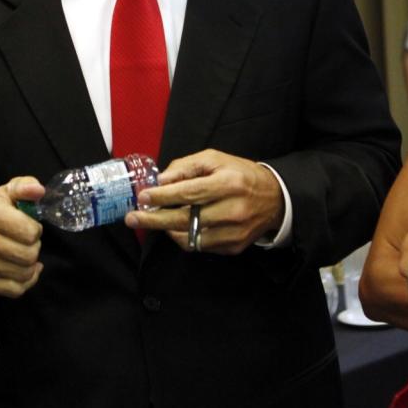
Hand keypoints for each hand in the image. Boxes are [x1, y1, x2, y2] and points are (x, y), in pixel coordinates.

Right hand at [0, 176, 44, 297]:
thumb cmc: (0, 209)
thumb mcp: (12, 190)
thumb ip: (26, 186)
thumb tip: (38, 190)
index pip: (31, 233)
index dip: (36, 230)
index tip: (30, 226)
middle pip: (28, 255)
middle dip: (35, 248)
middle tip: (27, 241)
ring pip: (23, 274)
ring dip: (30, 265)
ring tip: (23, 253)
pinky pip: (14, 290)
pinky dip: (24, 282)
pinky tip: (21, 270)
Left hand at [126, 149, 282, 254]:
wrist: (275, 199)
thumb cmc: (241, 175)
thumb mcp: (217, 159)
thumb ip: (187, 166)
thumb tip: (161, 181)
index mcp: (229, 183)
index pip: (189, 193)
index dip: (162, 196)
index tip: (142, 197)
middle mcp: (233, 210)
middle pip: (185, 219)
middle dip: (154, 219)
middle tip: (132, 218)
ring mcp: (234, 232)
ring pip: (190, 237)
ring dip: (167, 230)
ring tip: (154, 221)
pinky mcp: (233, 247)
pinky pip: (200, 246)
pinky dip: (184, 237)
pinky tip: (177, 228)